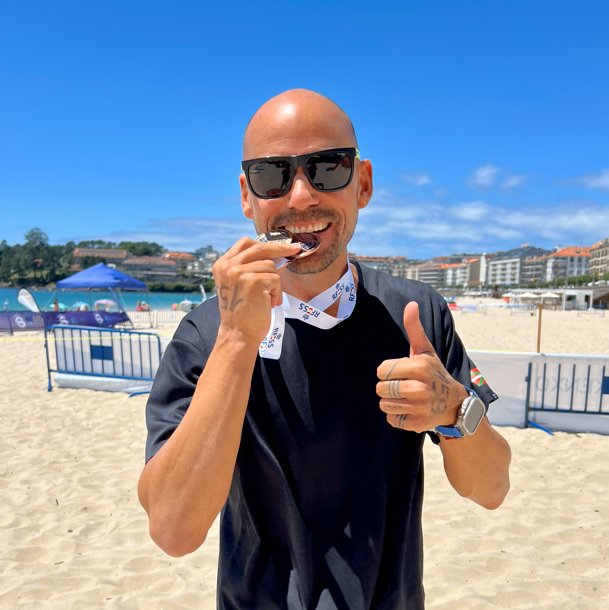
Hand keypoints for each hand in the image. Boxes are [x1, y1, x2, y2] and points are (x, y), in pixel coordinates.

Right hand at [212, 237, 301, 347]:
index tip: (280, 245)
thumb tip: (276, 254)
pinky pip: (276, 279)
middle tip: (295, 249)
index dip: (264, 243)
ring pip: (270, 266)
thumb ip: (250, 267)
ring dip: (274, 284)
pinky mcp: (254, 281)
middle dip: (280, 248)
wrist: (238, 334)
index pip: (245, 243)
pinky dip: (276, 292)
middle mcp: (227, 266)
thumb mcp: (239, 284)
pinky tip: (268, 303)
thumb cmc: (242, 312)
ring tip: (266, 299)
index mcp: (222, 265)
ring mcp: (239, 272)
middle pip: (259, 247)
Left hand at [376, 302, 468, 432]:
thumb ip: (414, 328)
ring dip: (392, 402)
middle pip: (380, 388)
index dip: (387, 371)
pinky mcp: (417, 424)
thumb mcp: (425, 350)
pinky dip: (397, 416)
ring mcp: (419, 407)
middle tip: (404, 386)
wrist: (454, 403)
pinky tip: (411, 409)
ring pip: (384, 405)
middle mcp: (419, 388)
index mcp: (418, 366)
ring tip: (407, 398)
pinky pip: (391, 420)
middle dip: (388, 387)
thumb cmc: (433, 372)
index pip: (381, 370)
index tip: (401, 372)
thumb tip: (411, 304)